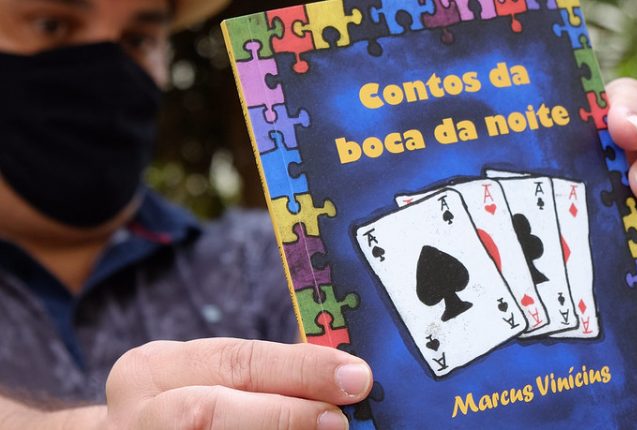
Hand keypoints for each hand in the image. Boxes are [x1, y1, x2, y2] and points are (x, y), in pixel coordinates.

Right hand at [31, 339, 370, 429]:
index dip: (300, 369)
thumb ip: (265, 375)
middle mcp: (136, 412)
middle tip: (337, 421)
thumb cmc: (180, 405)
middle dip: (283, 414)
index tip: (354, 376)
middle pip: (208, 411)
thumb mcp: (208, 377)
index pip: (236, 360)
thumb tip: (344, 377)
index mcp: (153, 368)